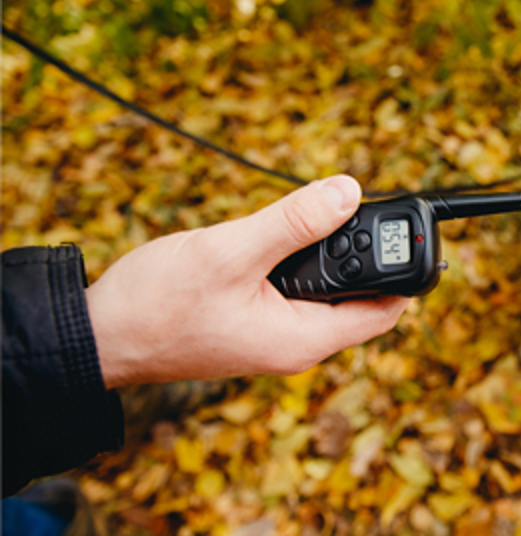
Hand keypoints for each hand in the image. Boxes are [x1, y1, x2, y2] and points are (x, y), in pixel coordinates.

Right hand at [86, 175, 407, 387]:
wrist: (101, 334)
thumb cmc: (158, 304)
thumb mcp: (232, 252)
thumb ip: (293, 222)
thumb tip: (348, 191)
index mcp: (303, 339)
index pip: (384, 311)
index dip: (403, 272)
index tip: (403, 229)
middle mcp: (296, 344)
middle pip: (359, 298)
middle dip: (358, 252)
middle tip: (343, 208)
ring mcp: (274, 335)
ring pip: (325, 291)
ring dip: (324, 252)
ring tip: (304, 217)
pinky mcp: (254, 322)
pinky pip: (294, 290)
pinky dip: (296, 259)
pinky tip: (275, 236)